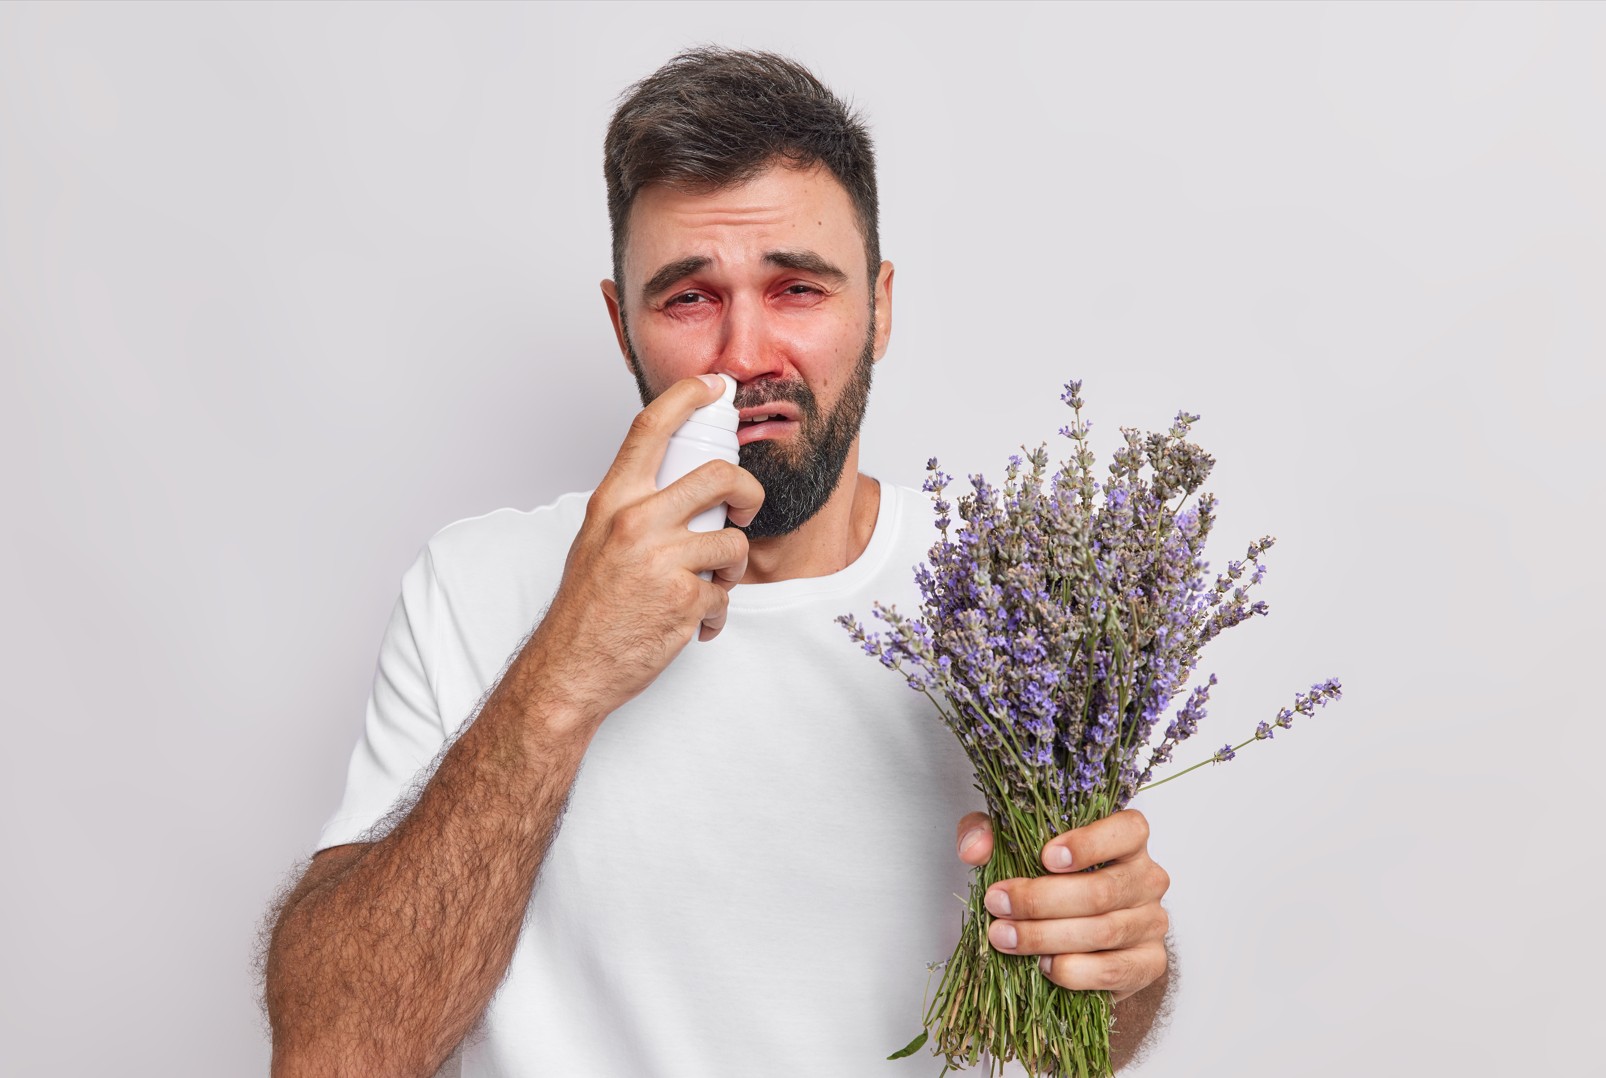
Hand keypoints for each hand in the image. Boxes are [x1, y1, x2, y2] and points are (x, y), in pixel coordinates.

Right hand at [525, 374, 764, 723]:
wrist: (570, 669)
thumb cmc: (586, 607)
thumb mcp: (597, 538)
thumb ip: (636, 508)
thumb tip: (681, 486)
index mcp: (613, 501)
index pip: (651, 429)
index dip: (688, 396)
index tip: (714, 384)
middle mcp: (636, 522)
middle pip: (720, 476)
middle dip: (749, 491)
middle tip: (747, 509)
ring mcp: (662, 561)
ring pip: (733, 541)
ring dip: (733, 566)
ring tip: (710, 583)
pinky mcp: (684, 601)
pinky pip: (725, 593)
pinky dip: (716, 611)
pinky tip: (693, 621)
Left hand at [956, 808, 1169, 1003]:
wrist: (1081, 935)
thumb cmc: (1052, 879)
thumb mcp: (1016, 845)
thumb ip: (990, 834)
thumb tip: (974, 849)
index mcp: (1128, 839)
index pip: (1127, 830)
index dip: (1088, 843)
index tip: (1044, 856)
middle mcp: (1148, 878)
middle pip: (1102, 889)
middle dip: (1041, 900)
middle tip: (998, 904)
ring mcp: (1152, 922)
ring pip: (1104, 931)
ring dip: (1047, 937)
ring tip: (1006, 937)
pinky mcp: (1149, 963)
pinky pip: (1113, 970)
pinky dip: (1074, 971)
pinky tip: (1044, 964)